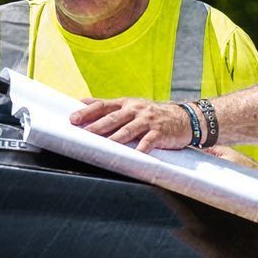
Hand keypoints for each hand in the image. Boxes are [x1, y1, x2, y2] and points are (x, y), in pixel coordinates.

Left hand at [72, 97, 193, 151]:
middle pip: (113, 118)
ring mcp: (148, 121)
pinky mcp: (160, 133)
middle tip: (84, 133)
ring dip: (115, 138)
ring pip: (129, 130)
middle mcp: (136, 110)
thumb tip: (81, 101)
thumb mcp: (130, 105)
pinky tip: (135, 156)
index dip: (87, 112)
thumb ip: (107, 105)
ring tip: (104, 147)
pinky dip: (142, 149)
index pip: (103, 106)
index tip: (73, 119)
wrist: (184, 118)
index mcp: (126, 104)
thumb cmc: (151, 114)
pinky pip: (149, 142)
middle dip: (97, 126)